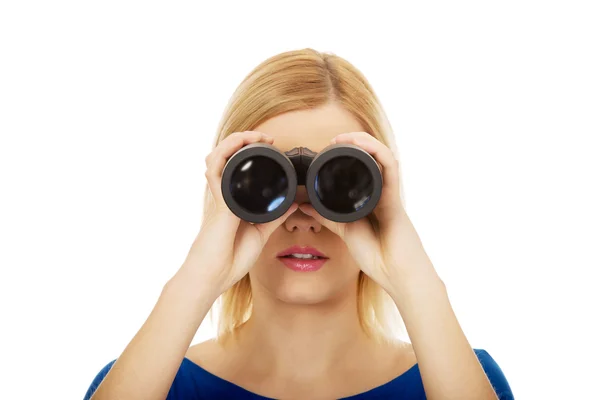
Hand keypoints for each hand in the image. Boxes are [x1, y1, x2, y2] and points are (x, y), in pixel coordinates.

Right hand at [178, 131, 297, 297]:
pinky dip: (225, 153)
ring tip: (255, 136)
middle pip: (227, 157)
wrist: (214, 276)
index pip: (239, 169)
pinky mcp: (218, 202)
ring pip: (218, 156)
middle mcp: (225, 194)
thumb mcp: (261, 233)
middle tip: (267, 138)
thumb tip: (294, 203)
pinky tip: (239, 145)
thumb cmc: (231, 258)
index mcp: (235, 201)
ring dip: (235, 141)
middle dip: (244, 141)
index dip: (252, 153)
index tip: (273, 147)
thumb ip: (276, 217)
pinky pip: (215, 170)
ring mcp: (219, 196)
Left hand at [298, 132, 438, 297]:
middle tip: (332, 141)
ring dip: (364, 142)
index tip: (325, 148)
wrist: (397, 274)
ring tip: (344, 138)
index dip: (346, 152)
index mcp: (369, 197)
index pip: (361, 166)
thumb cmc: (377, 255)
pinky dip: (378, 152)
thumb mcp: (345, 230)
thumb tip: (303, 204)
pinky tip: (364, 145)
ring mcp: (389, 193)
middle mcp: (381, 191)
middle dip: (353, 142)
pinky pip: (390, 168)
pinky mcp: (394, 199)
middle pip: (372, 156)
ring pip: (381, 156)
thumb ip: (326, 216)